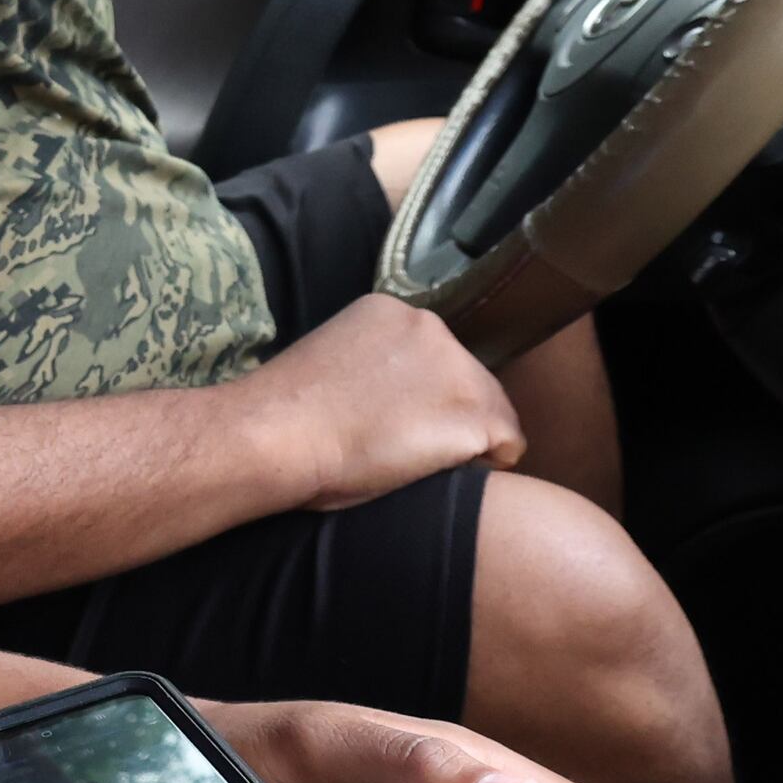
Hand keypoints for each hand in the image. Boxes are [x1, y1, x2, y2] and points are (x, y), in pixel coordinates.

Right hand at [246, 293, 522, 511]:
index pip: (432, 359)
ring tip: (408, 463)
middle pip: (467, 382)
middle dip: (442, 418)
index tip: (380, 425)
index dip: (415, 400)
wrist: (274, 436)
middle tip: (395, 450)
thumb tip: (386, 401)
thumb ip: (369, 369)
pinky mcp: (476, 412)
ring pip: (490, 413)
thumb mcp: (329, 365)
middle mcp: (432, 326)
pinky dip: (483, 466)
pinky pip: (508, 445)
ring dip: (460, 441)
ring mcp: (459, 366)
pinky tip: (435, 471)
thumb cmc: (282, 419)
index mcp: (389, 311)